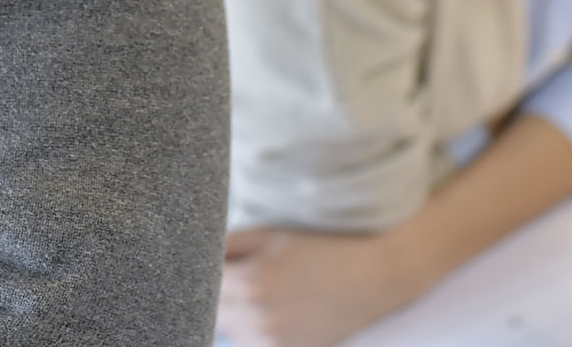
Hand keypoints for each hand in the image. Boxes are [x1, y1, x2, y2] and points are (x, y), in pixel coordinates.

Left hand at [219, 226, 419, 346]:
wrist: (371, 276)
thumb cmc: (320, 248)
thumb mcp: (271, 235)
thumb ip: (228, 245)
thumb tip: (199, 254)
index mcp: (251, 281)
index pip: (203, 282)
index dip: (207, 269)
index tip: (218, 262)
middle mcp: (258, 317)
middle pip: (212, 311)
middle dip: (219, 293)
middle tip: (239, 274)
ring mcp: (272, 341)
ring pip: (230, 331)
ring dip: (234, 314)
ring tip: (262, 291)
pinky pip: (252, 343)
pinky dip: (253, 329)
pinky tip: (274, 310)